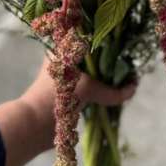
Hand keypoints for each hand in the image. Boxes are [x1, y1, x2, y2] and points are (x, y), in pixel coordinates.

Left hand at [0, 56, 135, 165]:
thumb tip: (132, 90)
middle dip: (110, 63)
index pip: (89, 39)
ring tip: (126, 80)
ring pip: (92, 75)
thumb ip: (112, 91)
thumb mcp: (88, 89)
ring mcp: (66, 79)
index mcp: (62, 50)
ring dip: (107, 79)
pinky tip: (116, 94)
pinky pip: (89, 91)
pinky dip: (102, 93)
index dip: (107, 43)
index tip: (125, 46)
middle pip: (93, 59)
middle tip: (129, 65)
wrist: (33, 125)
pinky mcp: (68, 96)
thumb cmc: (57, 95)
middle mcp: (63, 61)